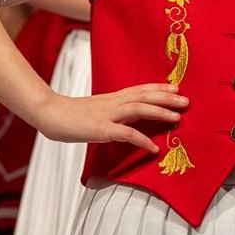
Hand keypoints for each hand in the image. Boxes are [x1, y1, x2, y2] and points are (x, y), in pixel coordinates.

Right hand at [30, 82, 187, 152]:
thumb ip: (109, 112)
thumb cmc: (69, 115)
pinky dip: (142, 140)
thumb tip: (123, 119)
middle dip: (166, 97)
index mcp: (111, 98)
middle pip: (144, 96)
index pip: (139, 89)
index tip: (175, 87)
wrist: (49, 113)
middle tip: (186, 101)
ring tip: (177, 118)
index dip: (158, 87)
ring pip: (139, 109)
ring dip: (160, 112)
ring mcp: (107, 115)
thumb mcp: (93, 110)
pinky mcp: (101, 129)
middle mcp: (112, 103)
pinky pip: (126, 134)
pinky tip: (154, 147)